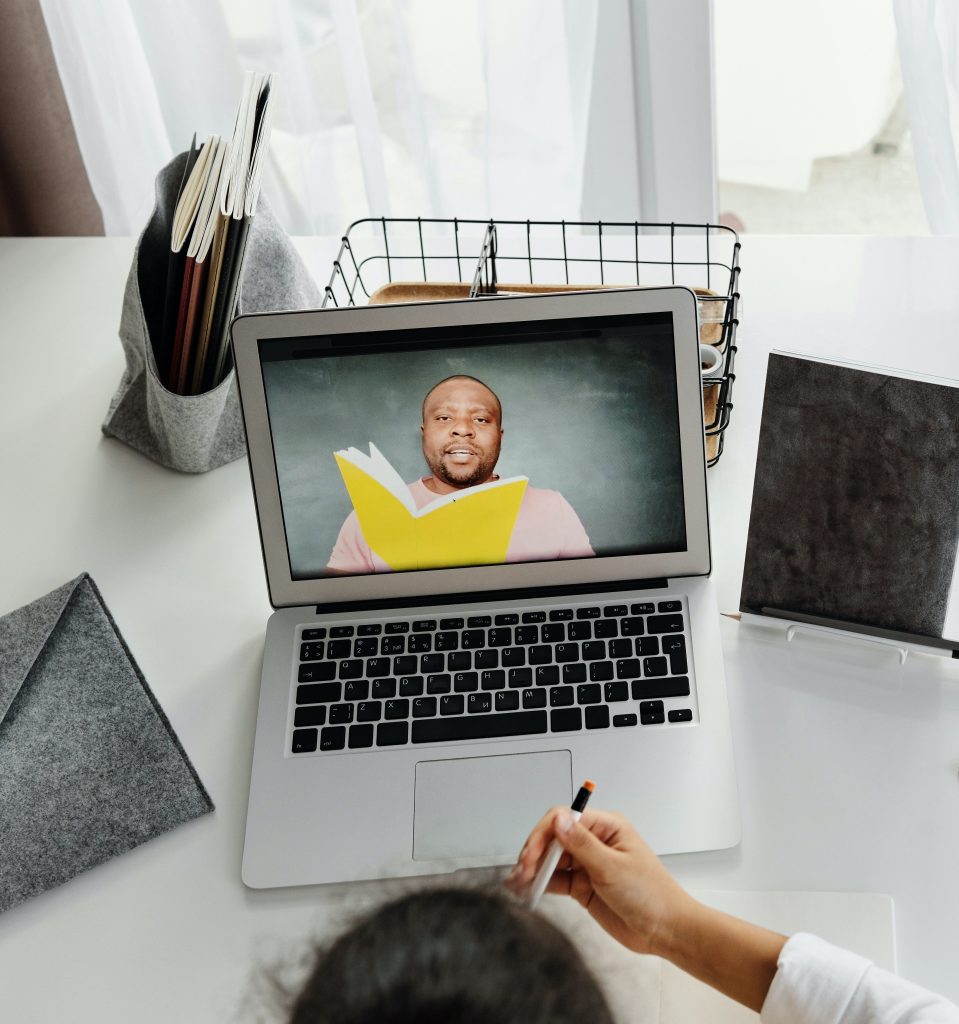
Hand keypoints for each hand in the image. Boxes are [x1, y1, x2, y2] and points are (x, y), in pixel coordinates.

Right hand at [506, 806, 694, 955]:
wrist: (665, 930)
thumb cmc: (651, 894)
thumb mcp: (613, 868)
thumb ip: (582, 845)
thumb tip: (558, 819)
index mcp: (606, 827)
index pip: (566, 819)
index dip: (544, 834)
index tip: (532, 854)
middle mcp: (595, 841)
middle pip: (554, 838)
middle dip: (535, 853)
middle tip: (523, 872)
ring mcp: (588, 864)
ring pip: (552, 860)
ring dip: (534, 870)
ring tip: (518, 883)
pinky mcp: (583, 886)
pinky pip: (556, 880)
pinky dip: (541, 884)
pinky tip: (527, 889)